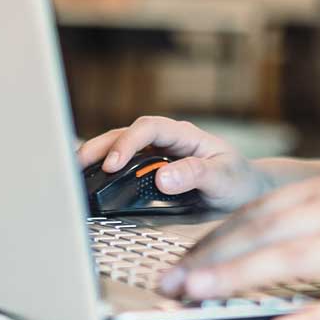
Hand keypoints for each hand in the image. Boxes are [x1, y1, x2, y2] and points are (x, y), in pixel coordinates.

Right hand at [76, 116, 272, 211]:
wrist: (246, 192)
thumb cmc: (239, 180)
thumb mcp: (224, 177)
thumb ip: (196, 175)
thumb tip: (163, 177)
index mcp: (183, 135)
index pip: (148, 127)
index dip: (128, 142)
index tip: (113, 164)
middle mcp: (165, 141)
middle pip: (124, 134)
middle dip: (99, 147)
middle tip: (78, 165)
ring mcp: (155, 155)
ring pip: (119, 148)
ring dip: (96, 157)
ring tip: (73, 172)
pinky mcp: (149, 172)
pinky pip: (123, 168)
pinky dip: (104, 172)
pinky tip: (89, 182)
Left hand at [162, 174, 319, 319]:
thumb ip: (304, 222)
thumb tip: (246, 246)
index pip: (255, 212)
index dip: (211, 237)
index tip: (178, 259)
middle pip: (262, 231)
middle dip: (209, 257)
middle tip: (171, 281)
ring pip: (291, 259)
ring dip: (237, 278)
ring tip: (199, 294)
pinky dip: (310, 318)